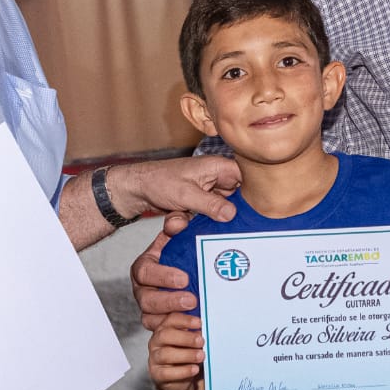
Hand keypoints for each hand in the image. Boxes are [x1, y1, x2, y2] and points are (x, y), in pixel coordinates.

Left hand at [106, 156, 239, 223]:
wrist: (136, 189)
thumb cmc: (159, 181)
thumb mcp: (186, 194)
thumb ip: (211, 204)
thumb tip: (232, 214)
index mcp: (219, 167)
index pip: (249, 178)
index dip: (253, 195)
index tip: (251, 214)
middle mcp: (217, 179)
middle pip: (237, 200)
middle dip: (222, 215)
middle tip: (209, 221)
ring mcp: (209, 193)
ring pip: (219, 213)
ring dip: (200, 220)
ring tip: (179, 217)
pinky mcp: (200, 204)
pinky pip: (205, 218)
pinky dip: (189, 222)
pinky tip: (173, 219)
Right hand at [131, 219, 198, 329]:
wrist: (184, 274)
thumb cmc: (178, 255)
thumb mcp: (176, 237)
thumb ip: (176, 225)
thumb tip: (179, 222)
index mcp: (143, 268)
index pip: (146, 273)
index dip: (163, 277)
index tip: (184, 279)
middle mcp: (142, 290)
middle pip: (147, 301)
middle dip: (169, 302)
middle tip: (192, 300)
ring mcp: (149, 310)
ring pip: (152, 320)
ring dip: (174, 321)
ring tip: (196, 320)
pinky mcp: (159, 325)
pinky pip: (163, 333)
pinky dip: (178, 333)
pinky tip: (197, 330)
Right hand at [147, 313, 204, 389]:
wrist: (179, 378)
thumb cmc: (185, 356)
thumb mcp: (190, 342)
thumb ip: (195, 334)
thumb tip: (204, 329)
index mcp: (164, 329)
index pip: (171, 319)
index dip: (185, 320)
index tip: (199, 323)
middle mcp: (156, 342)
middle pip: (165, 335)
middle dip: (186, 337)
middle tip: (201, 341)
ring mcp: (154, 358)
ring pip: (166, 354)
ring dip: (186, 354)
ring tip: (200, 356)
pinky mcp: (156, 374)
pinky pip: (167, 373)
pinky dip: (183, 371)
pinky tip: (194, 369)